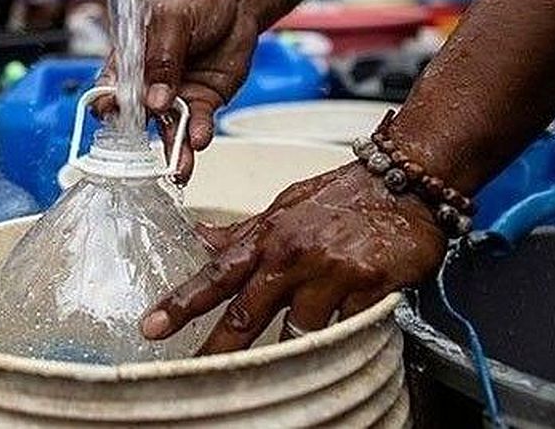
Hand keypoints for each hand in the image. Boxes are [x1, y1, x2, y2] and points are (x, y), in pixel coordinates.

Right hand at [99, 0, 260, 177]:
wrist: (239, 2)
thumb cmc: (196, 0)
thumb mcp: (173, 19)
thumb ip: (162, 58)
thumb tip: (153, 100)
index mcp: (129, 58)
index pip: (110, 87)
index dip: (108, 104)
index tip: (115, 115)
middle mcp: (148, 83)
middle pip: (136, 117)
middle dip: (138, 141)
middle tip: (144, 156)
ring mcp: (175, 95)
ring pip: (167, 129)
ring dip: (171, 151)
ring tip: (178, 169)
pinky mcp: (202, 103)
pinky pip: (196, 124)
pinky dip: (197, 135)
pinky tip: (199, 139)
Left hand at [141, 162, 445, 353]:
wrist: (402, 180)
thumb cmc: (342, 196)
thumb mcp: (284, 206)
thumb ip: (244, 232)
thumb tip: (201, 238)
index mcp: (268, 237)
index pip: (215, 275)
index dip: (180, 303)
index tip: (152, 326)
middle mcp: (292, 255)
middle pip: (246, 313)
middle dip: (218, 349)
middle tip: (193, 373)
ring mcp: (329, 271)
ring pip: (297, 330)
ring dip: (289, 348)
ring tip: (285, 362)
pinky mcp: (367, 286)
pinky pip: (345, 328)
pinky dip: (339, 337)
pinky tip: (337, 339)